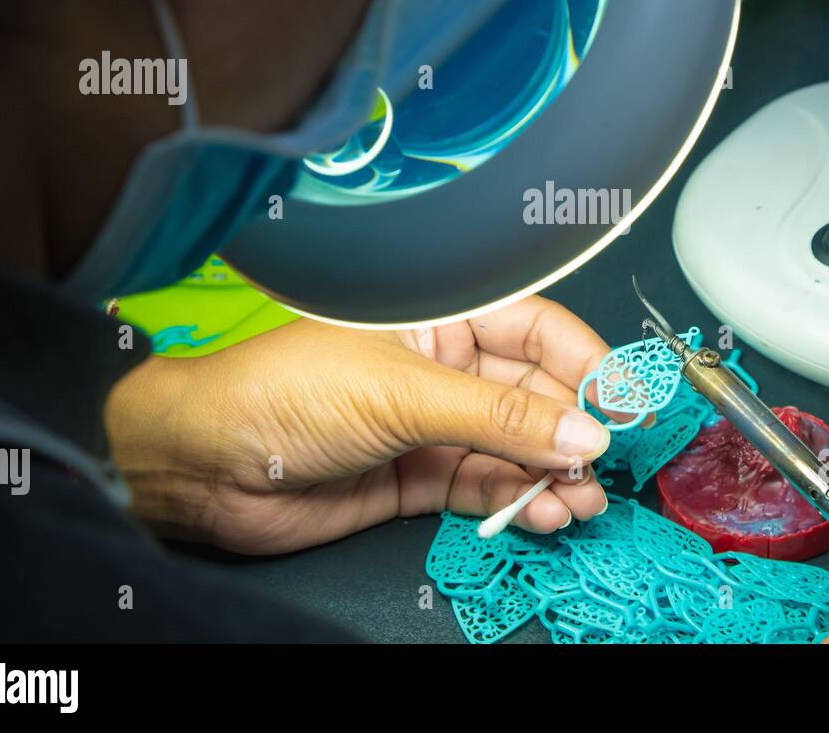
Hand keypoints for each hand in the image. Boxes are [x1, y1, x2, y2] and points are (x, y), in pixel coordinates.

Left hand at [105, 296, 626, 553]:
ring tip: (580, 501)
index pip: (537, 330)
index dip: (586, 364)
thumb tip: (581, 434)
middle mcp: (442, 365)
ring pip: (516, 447)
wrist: (204, 465)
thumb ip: (499, 421)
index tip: (624, 405)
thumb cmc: (281, 391)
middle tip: (605, 465)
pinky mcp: (418, 476)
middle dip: (572, 430)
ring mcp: (432, 423)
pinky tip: (543, 513)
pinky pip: (485, 487)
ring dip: (553, 474)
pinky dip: (518, 502)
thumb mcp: (403, 394)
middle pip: (534, 395)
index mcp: (440, 315)